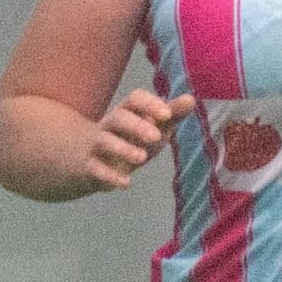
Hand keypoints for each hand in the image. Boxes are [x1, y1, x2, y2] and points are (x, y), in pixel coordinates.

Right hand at [75, 88, 195, 191]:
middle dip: (136, 126)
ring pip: (104, 141)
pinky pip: (95, 168)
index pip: (135, 98)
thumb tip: (190, 100)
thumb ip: (173, 114)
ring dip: (122, 148)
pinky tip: (126, 183)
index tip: (167, 114)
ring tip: (142, 158)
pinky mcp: (91, 166)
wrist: (93, 161)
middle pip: (118, 118)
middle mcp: (110, 124)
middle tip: (156, 137)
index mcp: (128, 111)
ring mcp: (98, 145)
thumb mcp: (155, 126)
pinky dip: (109, 176)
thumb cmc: (132, 139)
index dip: (150, 104)